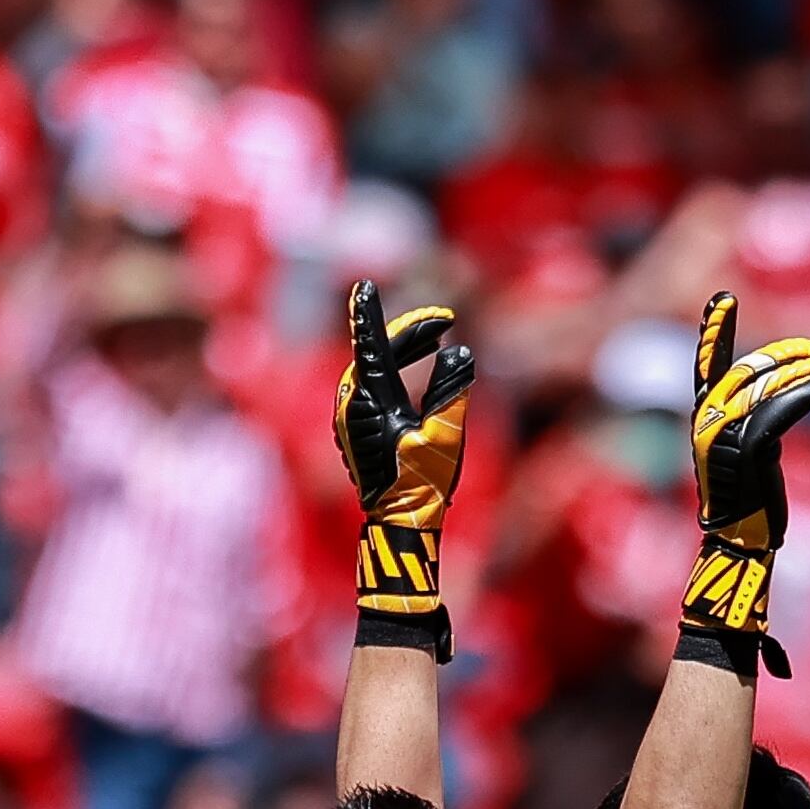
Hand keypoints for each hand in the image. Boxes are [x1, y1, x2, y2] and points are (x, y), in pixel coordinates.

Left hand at [332, 280, 476, 640]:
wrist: (400, 524)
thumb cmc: (423, 484)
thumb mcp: (446, 436)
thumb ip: (452, 391)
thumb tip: (459, 354)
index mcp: (370, 400)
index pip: (369, 343)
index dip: (369, 311)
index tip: (365, 284)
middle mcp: (352, 404)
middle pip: (376, 352)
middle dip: (410, 332)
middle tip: (444, 321)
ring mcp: (350, 417)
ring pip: (372, 367)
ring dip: (403, 350)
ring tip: (435, 339)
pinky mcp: (356, 428)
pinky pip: (370, 384)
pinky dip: (393, 369)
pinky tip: (415, 369)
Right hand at [679, 291, 809, 676]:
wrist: (741, 546)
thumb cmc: (750, 506)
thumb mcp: (754, 454)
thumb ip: (760, 421)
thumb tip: (791, 395)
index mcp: (706, 423)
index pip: (707, 369)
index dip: (712, 333)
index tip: (722, 299)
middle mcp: (708, 425)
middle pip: (745, 373)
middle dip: (783, 356)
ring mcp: (725, 438)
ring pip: (763, 389)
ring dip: (800, 373)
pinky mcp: (748, 451)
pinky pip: (776, 412)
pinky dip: (799, 396)